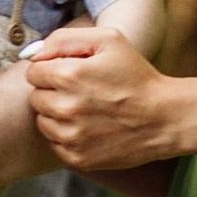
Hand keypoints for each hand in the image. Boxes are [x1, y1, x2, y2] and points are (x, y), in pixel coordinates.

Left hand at [27, 24, 196, 177]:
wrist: (163, 118)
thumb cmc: (136, 76)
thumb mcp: (109, 40)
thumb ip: (65, 39)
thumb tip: (33, 53)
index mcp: (69, 75)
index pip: (34, 72)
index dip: (51, 69)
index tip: (71, 72)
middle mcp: (66, 108)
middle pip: (36, 98)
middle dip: (53, 92)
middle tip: (80, 91)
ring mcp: (72, 136)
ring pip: (43, 122)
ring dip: (57, 115)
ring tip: (85, 109)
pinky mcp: (78, 158)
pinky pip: (55, 144)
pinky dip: (66, 136)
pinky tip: (88, 128)